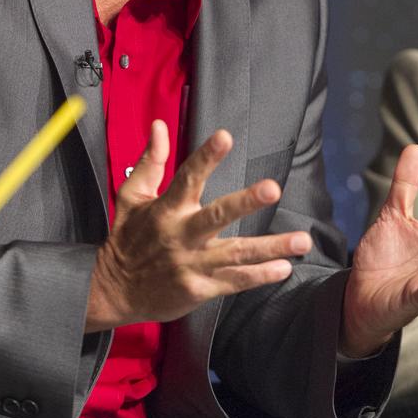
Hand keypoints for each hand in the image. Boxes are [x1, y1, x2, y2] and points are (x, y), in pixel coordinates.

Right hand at [86, 120, 311, 331]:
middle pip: (217, 215)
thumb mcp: (132, 195)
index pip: (187, 177)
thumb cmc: (126, 239)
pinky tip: (283, 267)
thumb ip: (151, 160)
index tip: (225, 137)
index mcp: (166, 209)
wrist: (115, 291)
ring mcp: (191, 264)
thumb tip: (159, 125)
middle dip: (246, 201)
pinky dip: (260, 275)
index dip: (206, 157)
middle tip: (273, 188)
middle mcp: (181, 235)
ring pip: (236, 253)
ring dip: (271, 247)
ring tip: (302, 240)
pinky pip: (234, 280)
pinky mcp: (198, 289)